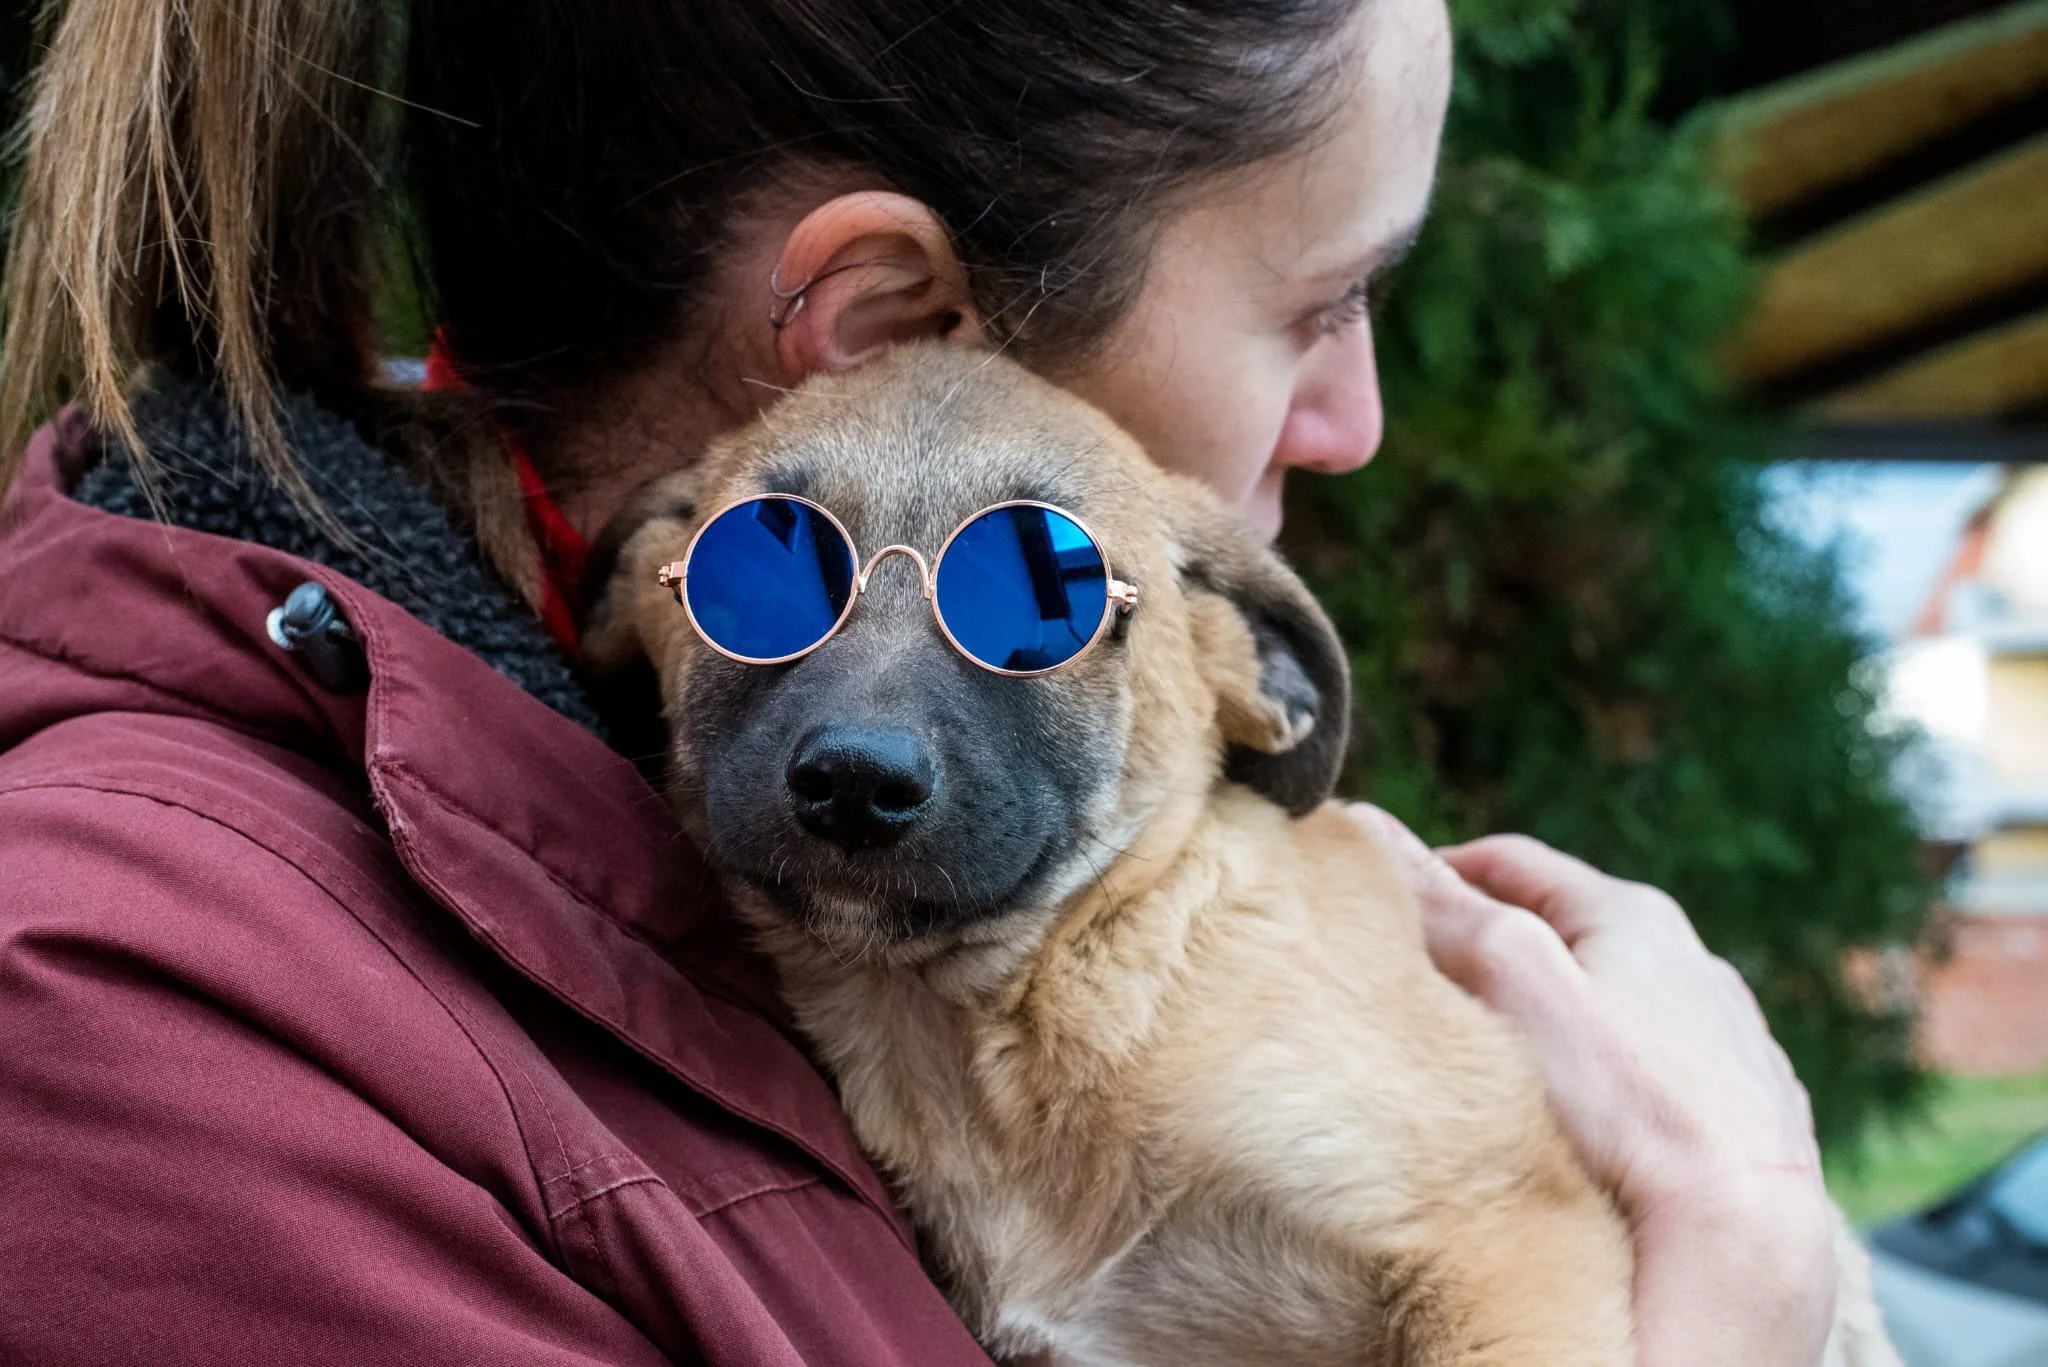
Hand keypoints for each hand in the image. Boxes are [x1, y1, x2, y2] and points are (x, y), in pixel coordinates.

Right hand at [1354, 806, 1837, 1366]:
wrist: (1745, 1240)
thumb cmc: (1626, 1106)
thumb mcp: (1514, 982)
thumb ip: (1448, 906)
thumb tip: (1371, 828)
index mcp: (1634, 916)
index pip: (1510, 862)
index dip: (1436, 872)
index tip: (1383, 902)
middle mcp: (1692, 966)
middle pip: (1566, 934)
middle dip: (1493, 950)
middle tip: (1423, 987)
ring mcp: (1728, 1042)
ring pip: (1618, 1006)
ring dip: (1556, 1018)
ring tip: (1498, 1063)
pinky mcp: (1748, 1117)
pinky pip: (1660, 1077)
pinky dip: (1611, 1081)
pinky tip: (1584, 1124)